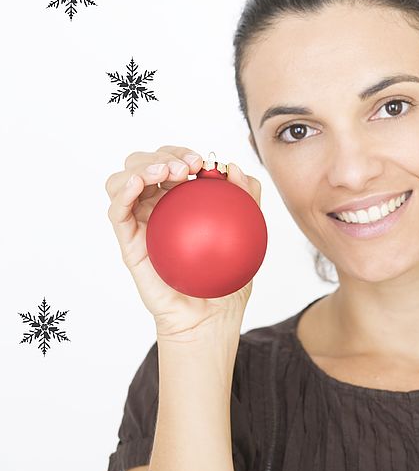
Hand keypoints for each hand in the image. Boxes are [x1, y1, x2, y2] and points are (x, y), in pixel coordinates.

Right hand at [105, 145, 261, 338]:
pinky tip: (138, 183)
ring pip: (123, 180)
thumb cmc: (227, 277)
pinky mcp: (128, 242)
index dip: (183, 152)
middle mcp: (157, 207)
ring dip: (141, 166)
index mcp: (182, 201)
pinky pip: (116, 211)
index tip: (205, 161)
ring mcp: (140, 223)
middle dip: (164, 154)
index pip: (174, 163)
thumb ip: (247, 198)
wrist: (210, 317)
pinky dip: (122, 190)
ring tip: (168, 173)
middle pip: (144, 164)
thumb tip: (235, 167)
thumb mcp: (250, 233)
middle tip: (189, 167)